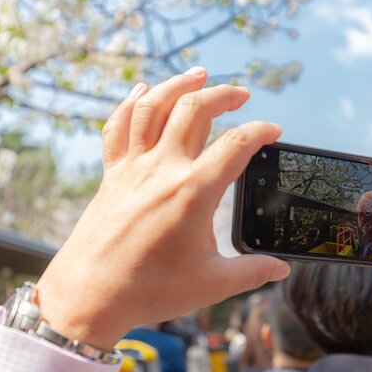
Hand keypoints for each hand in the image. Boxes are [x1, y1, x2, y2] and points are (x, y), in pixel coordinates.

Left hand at [35, 67, 290, 349]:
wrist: (89, 297)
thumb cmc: (151, 290)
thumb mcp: (212, 284)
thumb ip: (252, 271)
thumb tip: (281, 270)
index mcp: (193, 192)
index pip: (236, 144)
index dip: (261, 131)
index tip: (273, 131)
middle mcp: (162, 170)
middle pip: (195, 110)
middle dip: (223, 94)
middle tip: (241, 93)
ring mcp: (133, 168)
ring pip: (154, 106)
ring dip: (178, 85)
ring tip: (199, 75)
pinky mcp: (112, 174)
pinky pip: (118, 126)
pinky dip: (130, 103)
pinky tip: (142, 91)